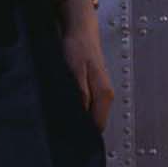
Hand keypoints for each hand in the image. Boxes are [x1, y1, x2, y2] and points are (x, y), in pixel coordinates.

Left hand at [61, 8, 114, 129]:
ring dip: (77, 118)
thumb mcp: (75, 71)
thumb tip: (80, 115)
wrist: (81, 30)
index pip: (98, 125)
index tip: (69, 136)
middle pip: (95, 123)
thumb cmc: (78, 47)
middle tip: (61, 129)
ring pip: (91, 115)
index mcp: (104, 94)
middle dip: (80, 127)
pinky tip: (66, 106)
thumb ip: (80, 94)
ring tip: (61, 117)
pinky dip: (77, 110)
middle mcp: (105, 96)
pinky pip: (87, 107)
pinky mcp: (94, 89)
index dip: (84, 132)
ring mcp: (100, 93)